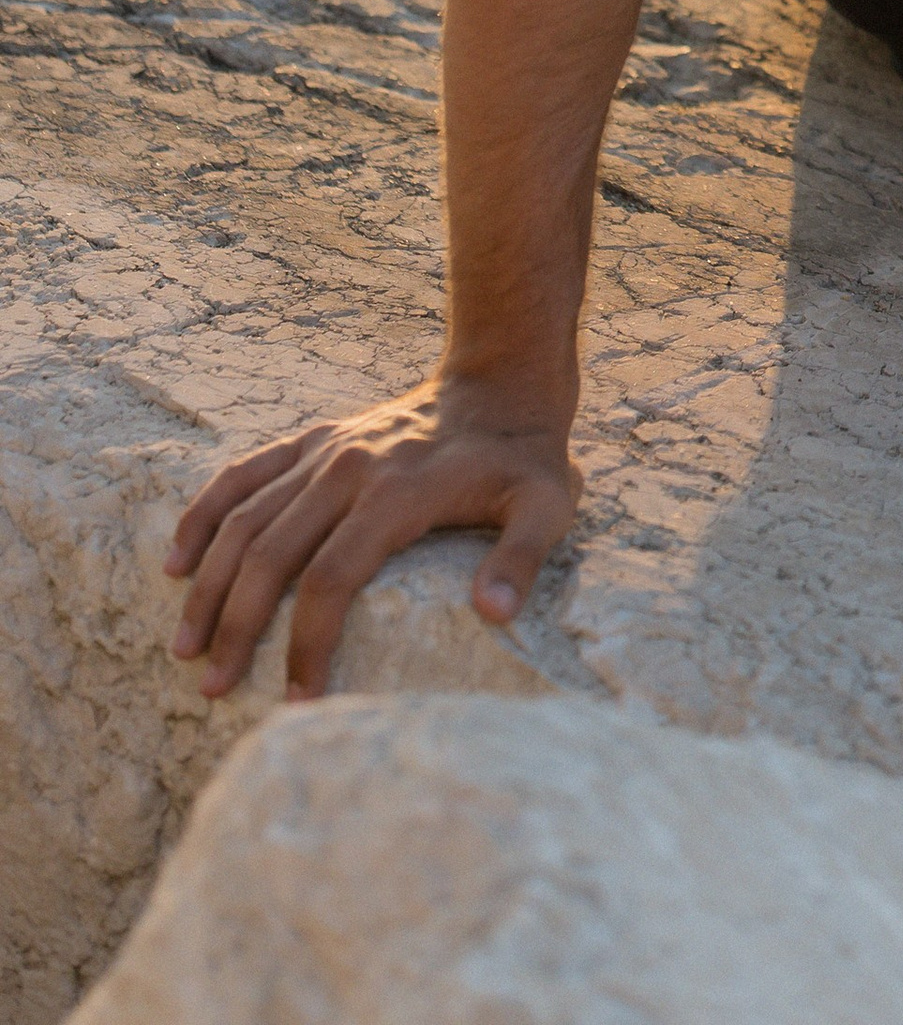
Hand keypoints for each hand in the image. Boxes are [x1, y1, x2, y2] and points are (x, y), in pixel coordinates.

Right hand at [165, 373, 579, 700]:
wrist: (501, 382)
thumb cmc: (523, 459)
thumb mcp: (546, 505)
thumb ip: (522, 558)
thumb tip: (493, 613)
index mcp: (396, 494)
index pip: (331, 580)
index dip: (307, 645)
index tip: (297, 701)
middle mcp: (348, 469)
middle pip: (271, 555)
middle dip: (235, 627)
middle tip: (213, 689)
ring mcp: (324, 451)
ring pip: (244, 519)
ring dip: (207, 583)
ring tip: (184, 647)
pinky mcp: (312, 440)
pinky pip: (242, 475)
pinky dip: (203, 514)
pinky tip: (175, 561)